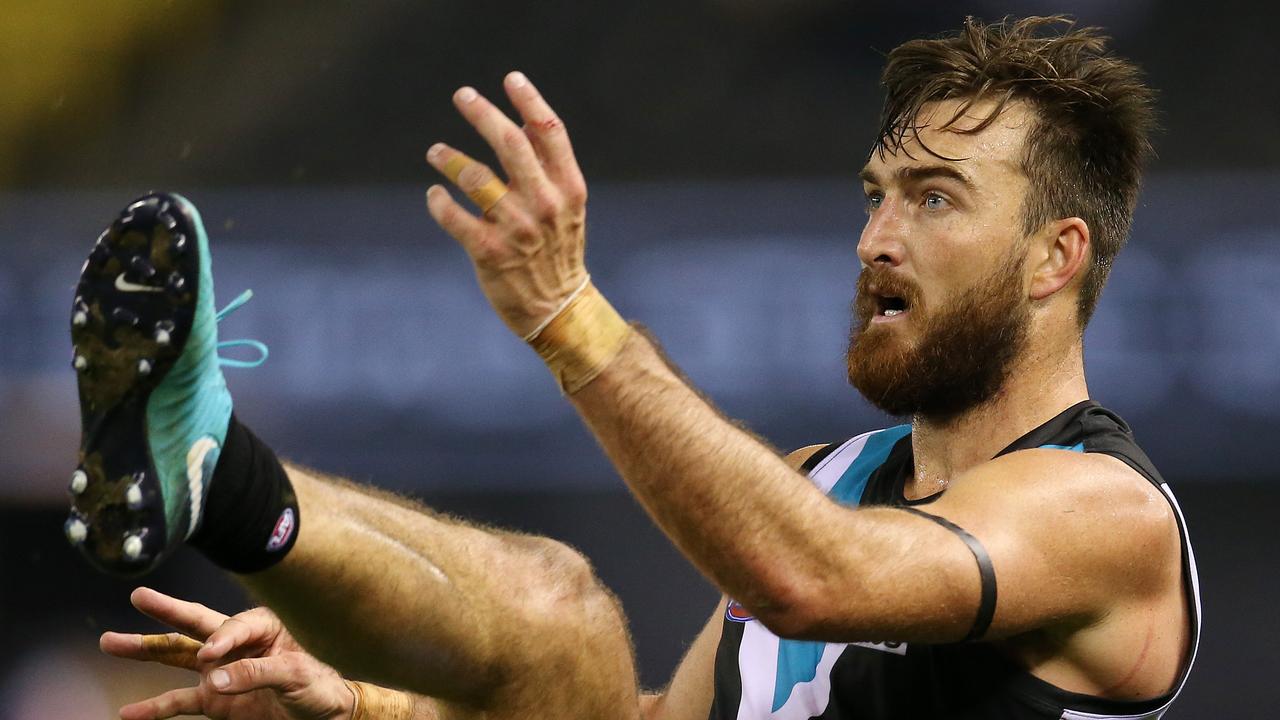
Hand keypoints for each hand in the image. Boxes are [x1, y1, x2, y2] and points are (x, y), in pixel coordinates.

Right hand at [100, 587, 353, 719]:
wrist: (324, 714)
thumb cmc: (319, 685)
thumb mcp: (296, 674)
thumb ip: (255, 673)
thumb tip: (212, 678)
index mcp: (262, 627)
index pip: (233, 626)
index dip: (221, 640)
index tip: (211, 657)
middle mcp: (236, 644)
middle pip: (195, 624)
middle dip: (166, 611)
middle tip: (138, 595)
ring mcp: (221, 672)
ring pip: (177, 658)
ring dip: (145, 650)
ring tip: (109, 642)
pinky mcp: (216, 701)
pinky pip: (180, 702)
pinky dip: (154, 709)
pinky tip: (128, 713)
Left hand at [425, 71, 589, 338]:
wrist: (558, 309)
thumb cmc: (558, 251)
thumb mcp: (567, 208)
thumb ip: (549, 169)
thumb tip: (523, 124)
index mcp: (569, 189)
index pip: (549, 133)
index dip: (529, 101)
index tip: (510, 78)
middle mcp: (545, 204)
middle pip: (510, 143)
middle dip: (482, 113)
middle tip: (462, 95)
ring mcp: (517, 229)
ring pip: (475, 177)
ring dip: (450, 158)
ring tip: (435, 152)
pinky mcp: (489, 253)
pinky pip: (454, 217)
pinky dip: (438, 201)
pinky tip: (434, 194)